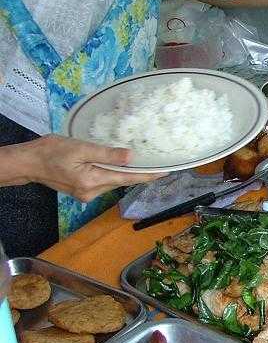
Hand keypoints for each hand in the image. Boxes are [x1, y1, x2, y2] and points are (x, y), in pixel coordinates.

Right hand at [5, 135, 162, 201]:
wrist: (28, 163)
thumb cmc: (50, 151)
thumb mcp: (80, 148)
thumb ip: (106, 154)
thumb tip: (130, 157)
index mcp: (92, 181)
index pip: (127, 178)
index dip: (148, 175)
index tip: (165, 172)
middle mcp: (92, 192)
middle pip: (121, 181)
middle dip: (137, 172)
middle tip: (154, 161)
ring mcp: (87, 194)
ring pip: (112, 181)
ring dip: (123, 172)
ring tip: (137, 161)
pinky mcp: (82, 191)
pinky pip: (103, 181)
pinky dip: (111, 173)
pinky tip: (115, 164)